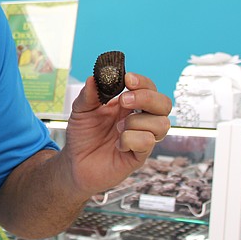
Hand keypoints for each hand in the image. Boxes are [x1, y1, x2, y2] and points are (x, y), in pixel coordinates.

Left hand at [63, 72, 171, 196]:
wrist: (75, 163)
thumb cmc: (82, 136)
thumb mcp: (81, 111)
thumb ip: (88, 95)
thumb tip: (94, 77)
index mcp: (128, 105)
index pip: (148, 88)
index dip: (142, 82)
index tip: (127, 79)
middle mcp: (140, 119)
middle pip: (164, 104)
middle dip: (147, 98)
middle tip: (124, 101)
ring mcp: (142, 137)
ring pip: (162, 123)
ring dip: (136, 122)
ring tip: (117, 128)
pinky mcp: (140, 155)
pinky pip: (148, 142)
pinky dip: (131, 140)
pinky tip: (118, 145)